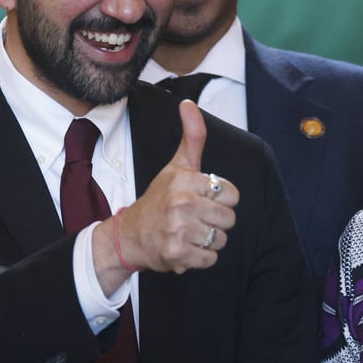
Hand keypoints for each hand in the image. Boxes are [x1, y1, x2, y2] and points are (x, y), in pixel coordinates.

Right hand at [93, 101, 238, 290]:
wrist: (130, 235)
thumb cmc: (159, 198)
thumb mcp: (177, 165)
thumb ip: (191, 136)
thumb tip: (188, 104)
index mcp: (186, 179)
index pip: (232, 194)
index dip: (220, 199)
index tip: (202, 199)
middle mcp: (182, 203)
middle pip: (229, 218)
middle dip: (216, 221)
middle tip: (194, 218)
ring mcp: (179, 229)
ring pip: (221, 239)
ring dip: (208, 241)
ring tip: (190, 233)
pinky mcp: (177, 253)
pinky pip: (210, 259)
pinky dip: (200, 258)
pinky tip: (185, 247)